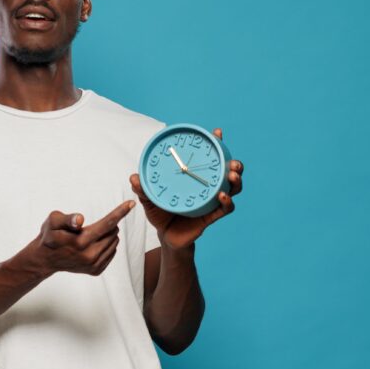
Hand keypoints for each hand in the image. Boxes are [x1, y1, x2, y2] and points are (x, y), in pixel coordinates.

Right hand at [30, 200, 135, 275]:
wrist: (46, 259)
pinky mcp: (96, 270)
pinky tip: (93, 244)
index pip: (107, 224)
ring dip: (108, 235)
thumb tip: (80, 219)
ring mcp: (94, 265)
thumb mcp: (52, 221)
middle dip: (108, 225)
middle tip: (92, 225)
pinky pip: (111, 253)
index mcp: (81, 241)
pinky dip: (107, 245)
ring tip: (91, 234)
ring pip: (114, 242)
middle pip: (112, 232)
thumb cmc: (50, 235)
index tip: (131, 203)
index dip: (120, 212)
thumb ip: (67, 218)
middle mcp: (90, 255)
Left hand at [129, 127, 243, 251]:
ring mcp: (211, 201)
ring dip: (235, 181)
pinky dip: (227, 202)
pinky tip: (222, 195)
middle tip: (233, 162)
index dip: (215, 144)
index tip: (217, 133)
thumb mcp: (150, 198)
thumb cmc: (161, 212)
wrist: (166, 236)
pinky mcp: (211, 216)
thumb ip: (142, 188)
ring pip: (232, 189)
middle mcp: (208, 187)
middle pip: (228, 172)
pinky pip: (224, 209)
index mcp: (196, 177)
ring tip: (232, 175)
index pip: (209, 158)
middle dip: (235, 164)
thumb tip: (134, 177)